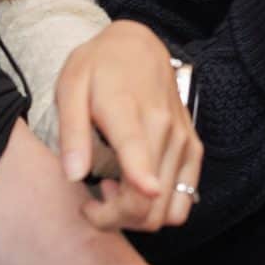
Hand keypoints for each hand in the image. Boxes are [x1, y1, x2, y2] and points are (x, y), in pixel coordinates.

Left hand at [54, 21, 202, 231]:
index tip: (96, 210)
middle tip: (89, 203)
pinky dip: (158, 210)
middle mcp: (164, 130)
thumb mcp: (71, 88)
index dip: (128, 198)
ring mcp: (183, 142)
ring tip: (111, 192)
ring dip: (135, 217)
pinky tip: (133, 188)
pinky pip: (184, 202)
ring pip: (166, 210)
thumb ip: (72, 133)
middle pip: (147, 203)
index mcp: (128, 111)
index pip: (136, 158)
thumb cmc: (98, 67)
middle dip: (113, 218)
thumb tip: (74, 175)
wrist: (139, 45)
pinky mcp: (193, 149)